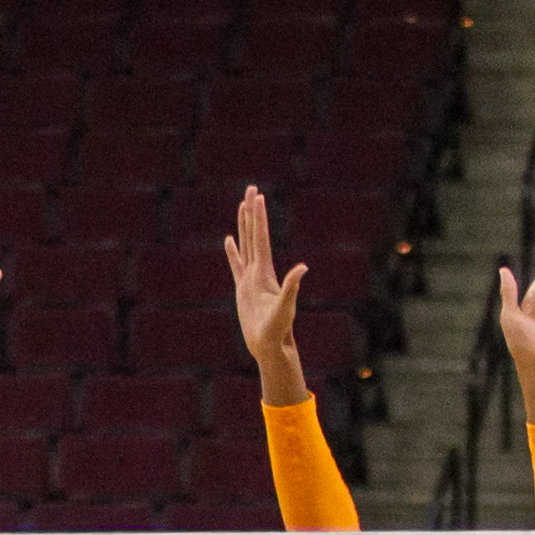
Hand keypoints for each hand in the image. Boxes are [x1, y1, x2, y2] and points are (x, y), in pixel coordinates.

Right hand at [224, 184, 303, 362]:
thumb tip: (303, 267)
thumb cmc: (277, 330)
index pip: (261, 238)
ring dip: (244, 225)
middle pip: (254, 234)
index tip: (258, 197)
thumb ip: (292, 286)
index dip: (259, 218)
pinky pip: (236, 263)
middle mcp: (259, 270)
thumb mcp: (285, 307)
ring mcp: (250, 278)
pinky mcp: (243, 288)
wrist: (270, 345)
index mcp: (265, 272)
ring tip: (242, 206)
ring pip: (246, 244)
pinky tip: (230, 239)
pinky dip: (233, 251)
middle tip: (251, 189)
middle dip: (252, 212)